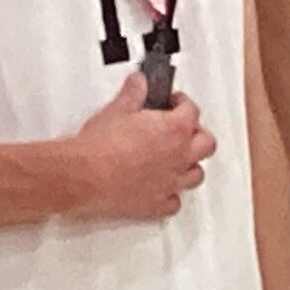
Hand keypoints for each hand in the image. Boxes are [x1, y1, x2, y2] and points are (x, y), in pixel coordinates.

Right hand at [70, 74, 216, 220]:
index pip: (192, 111)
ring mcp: (170, 183)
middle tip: (184, 128)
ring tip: (179, 158)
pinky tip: (163, 189)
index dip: (183, 103)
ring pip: (196, 174)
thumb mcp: (117, 109)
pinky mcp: (156, 205)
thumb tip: (139, 83)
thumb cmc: (100, 147)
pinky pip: (175, 202)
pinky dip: (172, 195)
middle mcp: (178, 157)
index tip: (174, 102)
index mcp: (174, 129)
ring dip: (190, 165)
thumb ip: (134, 93)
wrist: (84, 177)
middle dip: (197, 134)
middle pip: (206, 143)